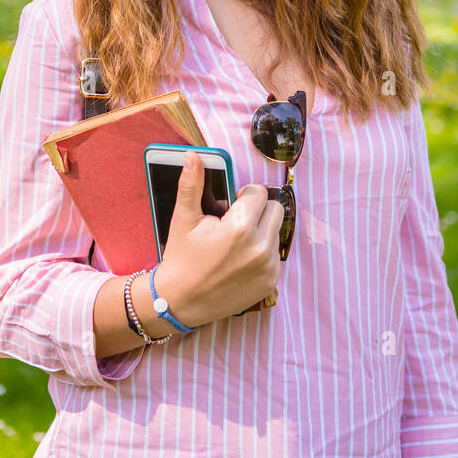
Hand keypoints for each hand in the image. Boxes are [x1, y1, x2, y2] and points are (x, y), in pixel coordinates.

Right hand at [156, 150, 283, 326]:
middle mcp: (260, 248)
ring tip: (236, 242)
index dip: (243, 196)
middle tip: (234, 222)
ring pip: (276, 231)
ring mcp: (268, 267)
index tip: (230, 207)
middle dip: (257, 210)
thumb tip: (193, 156)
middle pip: (275, 209)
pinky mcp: (271, 282)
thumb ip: (192, 184)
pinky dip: (262, 252)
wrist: (180, 301)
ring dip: (261, 230)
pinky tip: (241, 259)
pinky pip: (275, 254)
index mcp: (240, 227)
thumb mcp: (184, 218)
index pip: (258, 193)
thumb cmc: (181, 257)